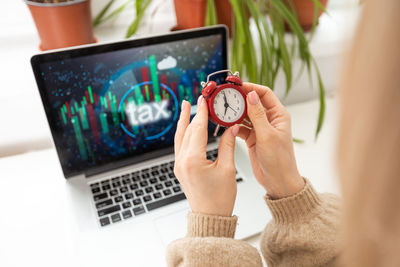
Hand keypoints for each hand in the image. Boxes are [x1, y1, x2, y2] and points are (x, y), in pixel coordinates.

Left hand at [174, 96, 236, 215]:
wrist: (210, 217)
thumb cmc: (220, 199)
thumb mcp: (227, 169)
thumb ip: (227, 145)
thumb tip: (231, 127)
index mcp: (193, 160)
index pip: (197, 129)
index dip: (202, 112)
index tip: (205, 99)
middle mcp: (182, 161)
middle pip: (187, 131)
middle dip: (193, 114)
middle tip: (199, 99)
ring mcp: (179, 165)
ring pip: (180, 137)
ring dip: (185, 122)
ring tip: (187, 107)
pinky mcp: (180, 169)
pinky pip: (180, 146)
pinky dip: (184, 134)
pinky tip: (188, 128)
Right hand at [232, 83, 304, 198]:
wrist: (278, 181)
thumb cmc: (279, 160)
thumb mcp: (267, 135)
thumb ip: (258, 114)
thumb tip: (251, 94)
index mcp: (278, 115)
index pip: (264, 94)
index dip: (251, 87)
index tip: (237, 85)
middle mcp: (269, 120)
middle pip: (252, 102)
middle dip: (239, 98)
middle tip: (225, 96)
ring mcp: (260, 129)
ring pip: (245, 115)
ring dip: (235, 112)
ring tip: (223, 109)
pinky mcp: (252, 138)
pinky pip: (241, 127)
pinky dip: (233, 125)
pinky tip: (226, 124)